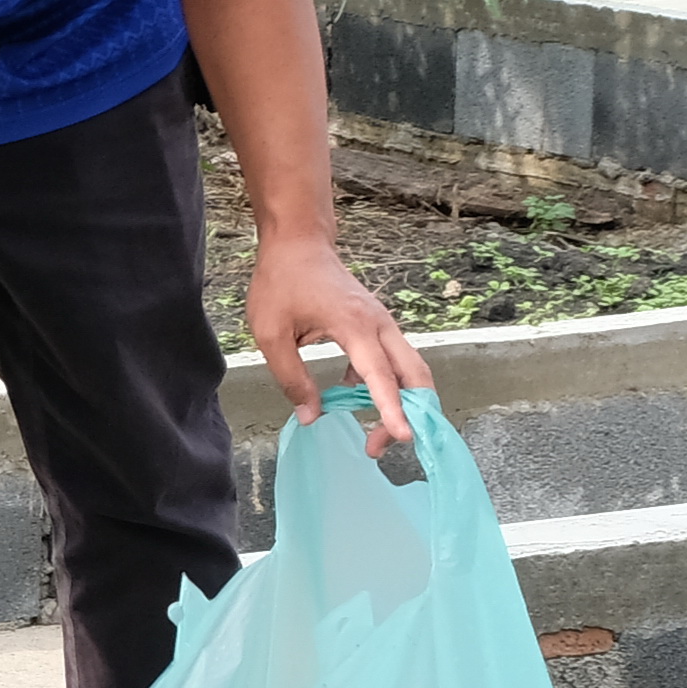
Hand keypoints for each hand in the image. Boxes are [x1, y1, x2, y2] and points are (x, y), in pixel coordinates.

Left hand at [245, 237, 429, 454]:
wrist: (298, 242)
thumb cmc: (281, 282)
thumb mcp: (271, 334)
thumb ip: (292, 378)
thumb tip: (312, 417)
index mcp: (356, 326)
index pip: (380, 377)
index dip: (392, 410)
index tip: (403, 437)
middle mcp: (380, 325)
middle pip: (415, 375)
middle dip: (409, 414)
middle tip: (380, 445)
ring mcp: (383, 323)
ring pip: (411, 369)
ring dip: (402, 402)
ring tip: (372, 435)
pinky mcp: (378, 325)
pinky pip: (394, 361)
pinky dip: (385, 385)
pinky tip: (350, 395)